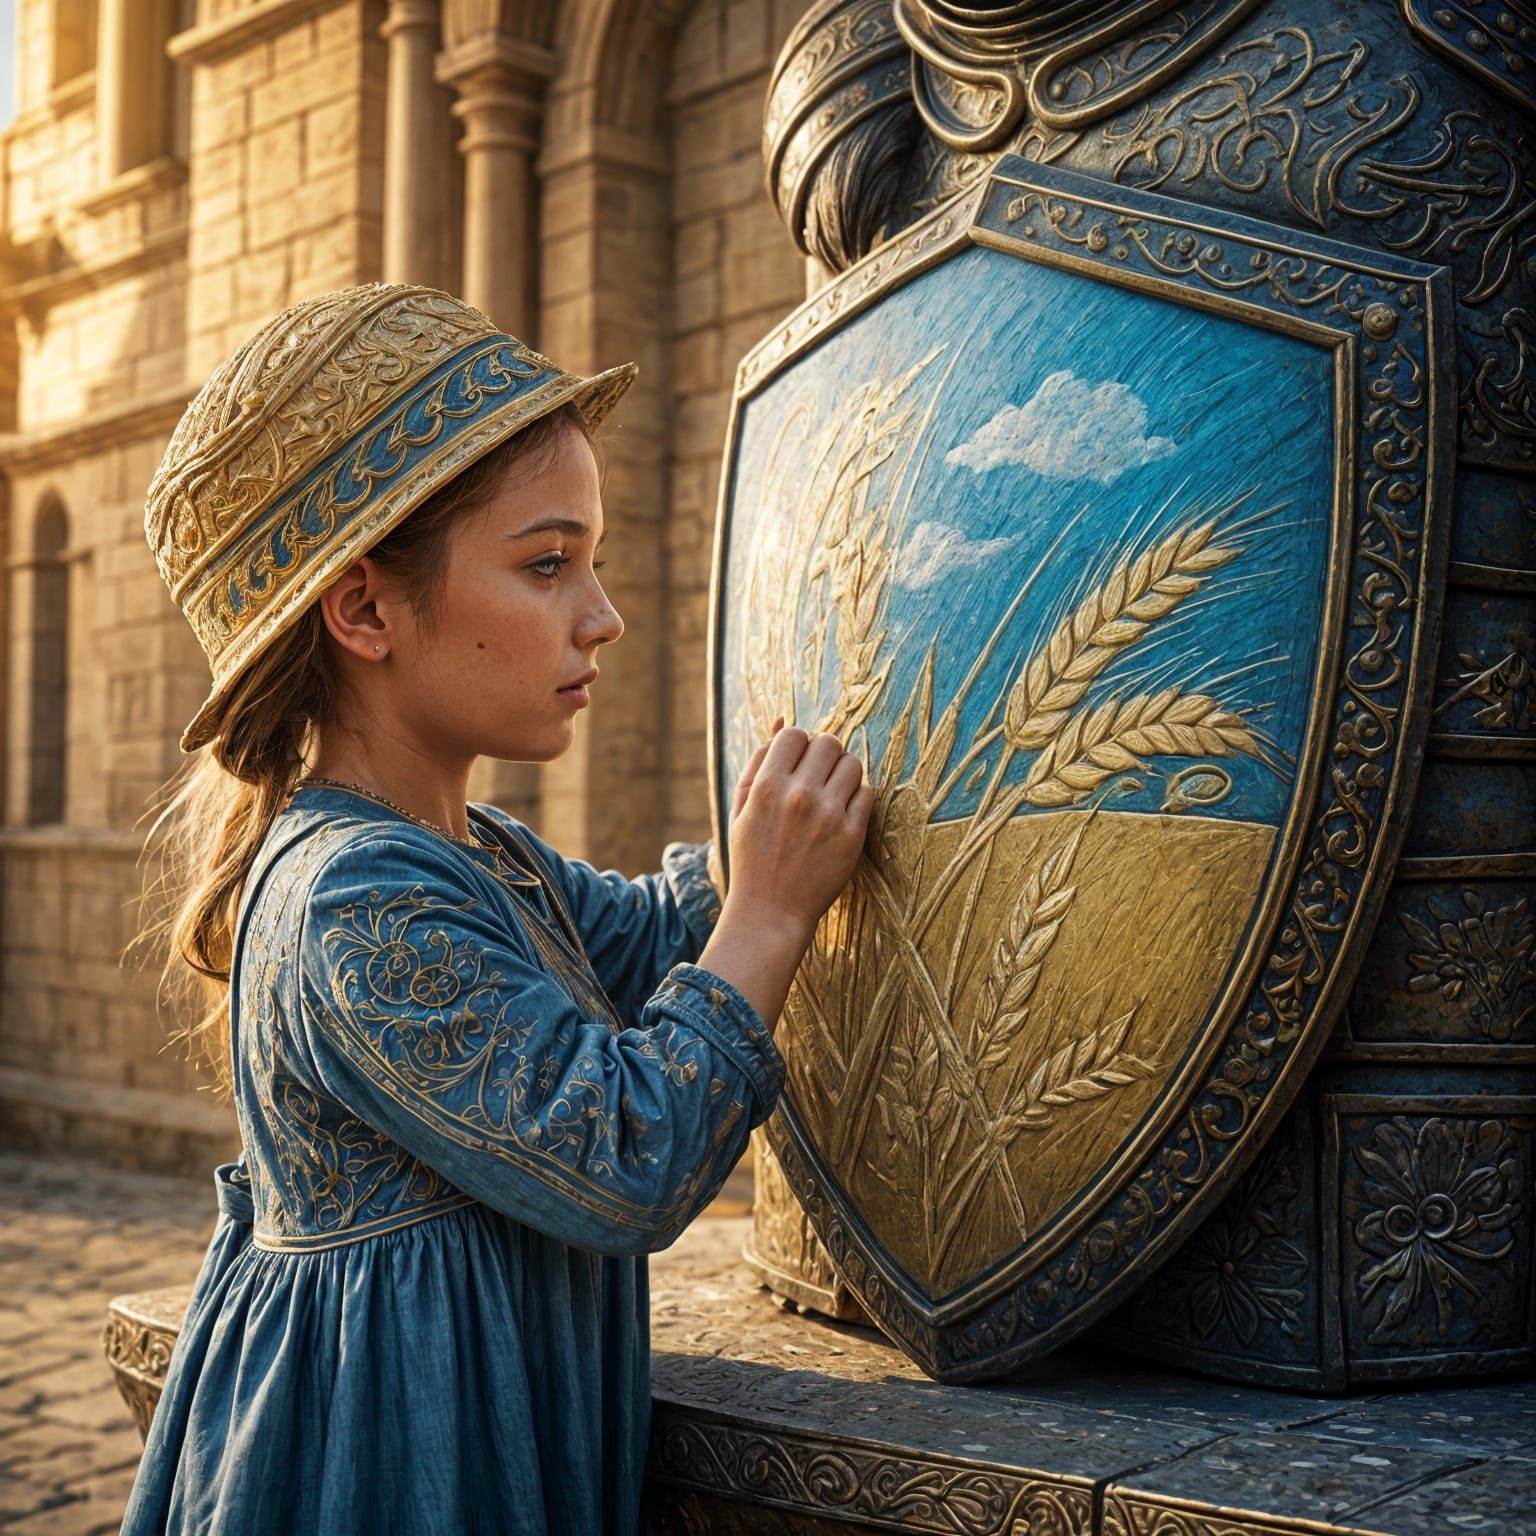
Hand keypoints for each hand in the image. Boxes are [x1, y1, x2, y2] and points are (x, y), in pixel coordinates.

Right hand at [727, 719, 872, 941]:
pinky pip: (867, 793)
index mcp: (767, 786)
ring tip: (830, 795)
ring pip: (852, 764)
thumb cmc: (752, 857)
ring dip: (843, 774)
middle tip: (816, 779)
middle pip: (829, 743)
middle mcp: (799, 795)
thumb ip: (759, 761)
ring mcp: (828, 815)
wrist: (771, 911)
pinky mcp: (852, 835)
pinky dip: (856, 798)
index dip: (797, 746)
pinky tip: (841, 815)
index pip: (794, 734)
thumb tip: (781, 719)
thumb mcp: (742, 807)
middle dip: (823, 756)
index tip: (796, 766)